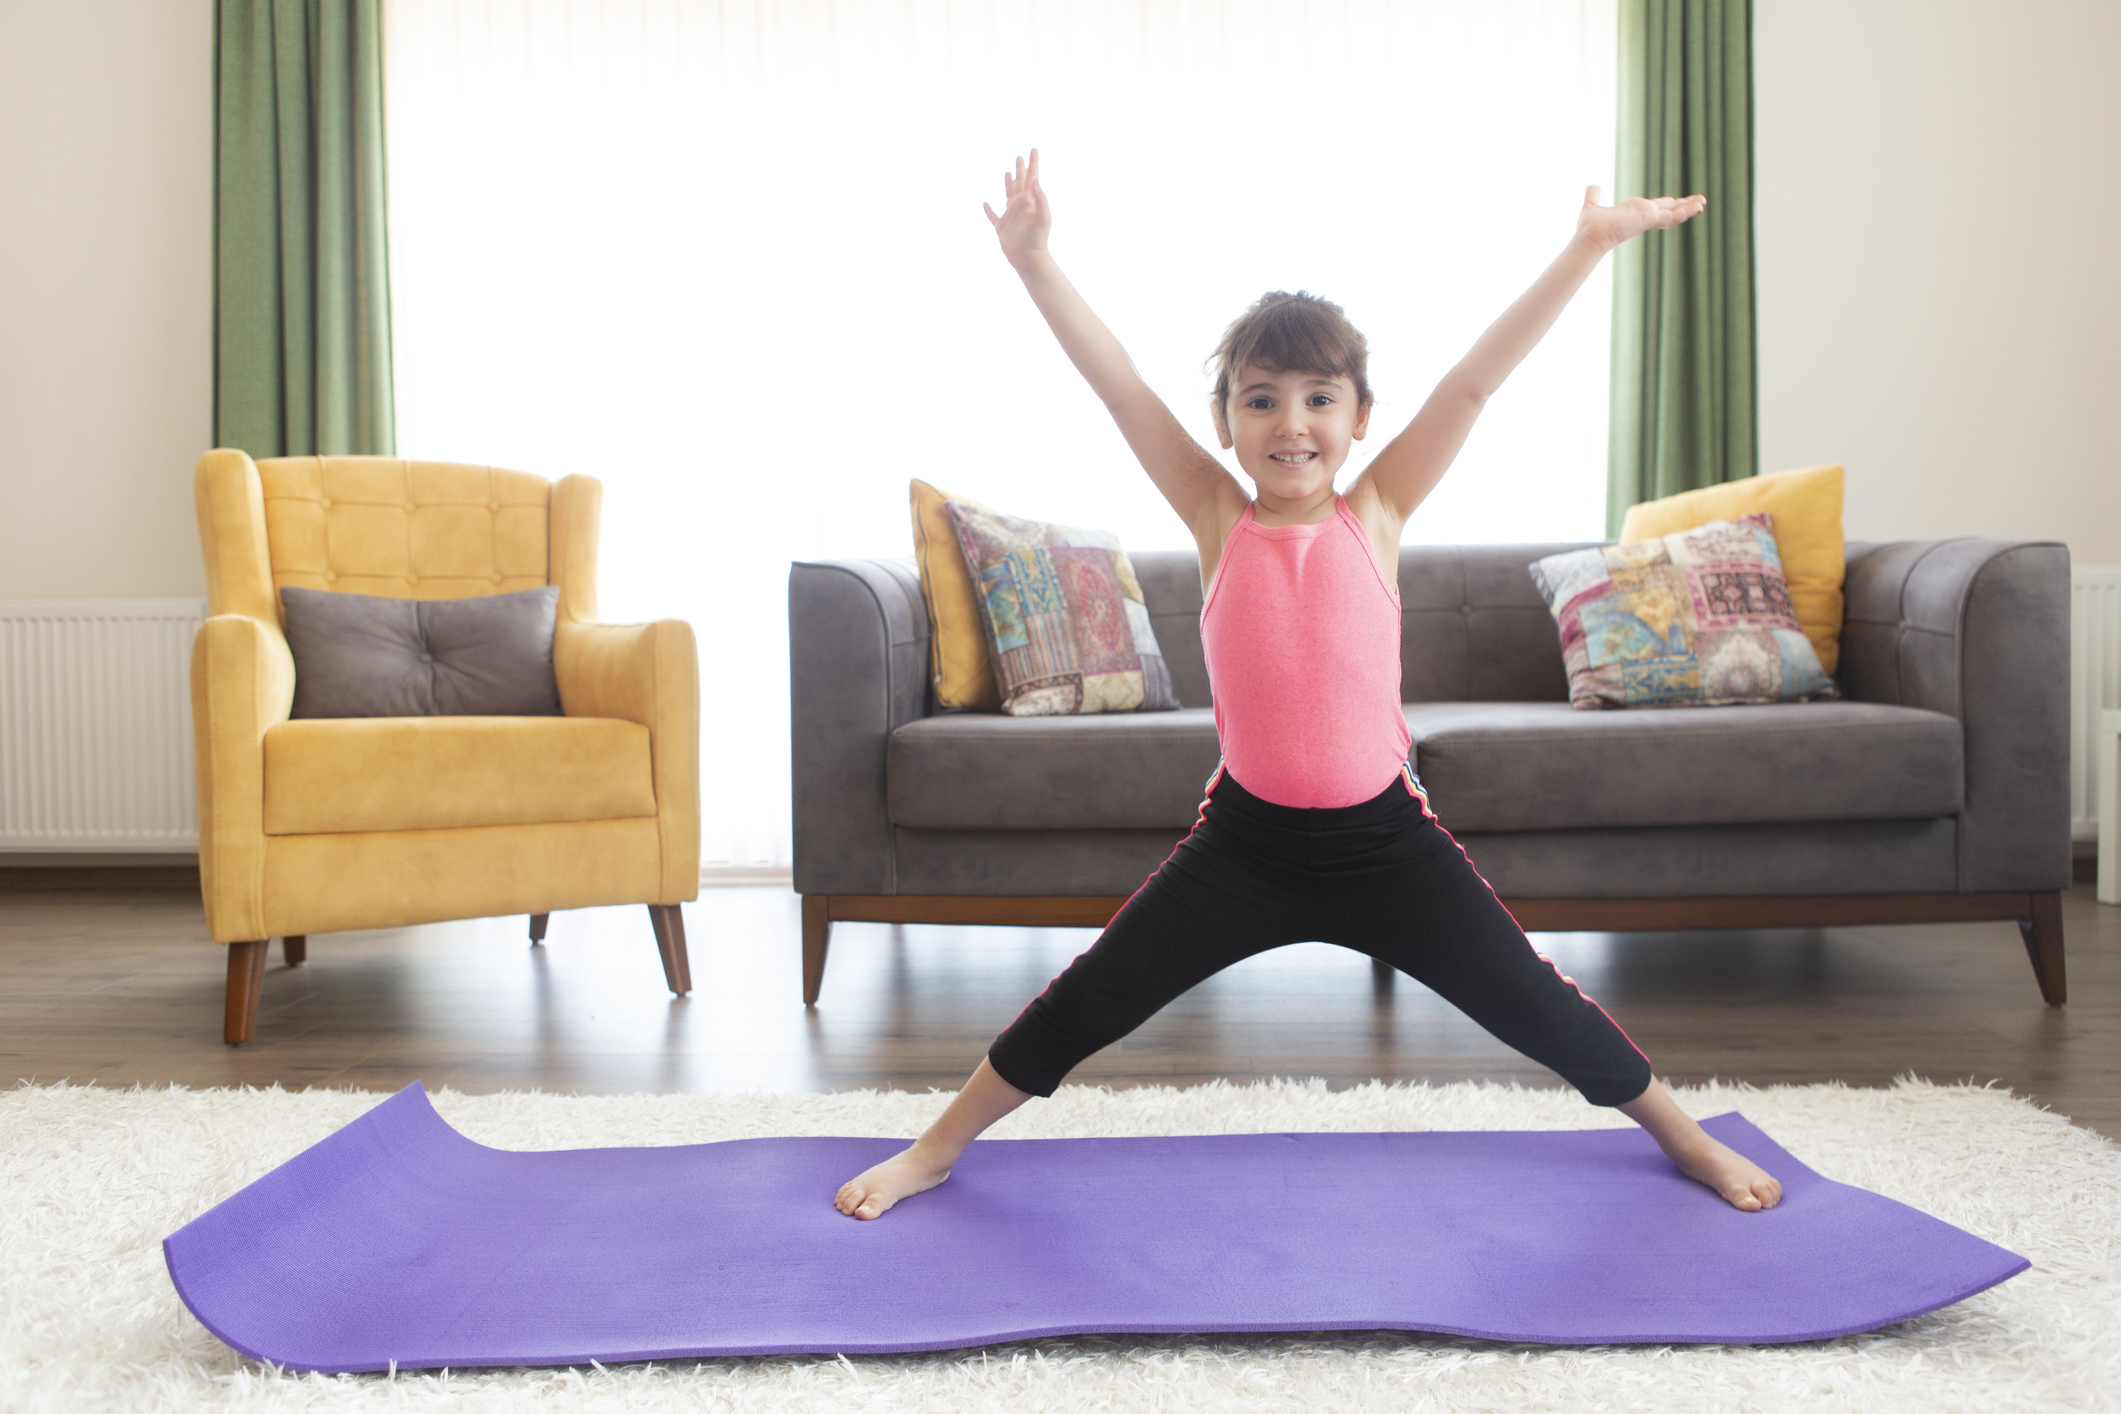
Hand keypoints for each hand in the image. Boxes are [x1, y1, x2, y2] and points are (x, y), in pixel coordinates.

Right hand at [983, 149, 1050, 267]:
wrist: (1028, 257)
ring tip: (1008, 172)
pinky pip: (993, 216)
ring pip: (1008, 194)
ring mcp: (1011, 215)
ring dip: (1008, 183)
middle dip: (1021, 169)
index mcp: (1030, 200)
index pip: (1032, 177)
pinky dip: (989, 210)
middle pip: (1020, 182)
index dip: (1033, 163)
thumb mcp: (1043, 216)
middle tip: (1020, 156)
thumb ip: (1040, 198)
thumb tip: (1035, 180)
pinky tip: (985, 204)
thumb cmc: (1037, 238)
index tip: (1034, 150)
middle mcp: (1021, 205)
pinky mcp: (1002, 227)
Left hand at [1575, 184, 1705, 252]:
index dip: (1666, 204)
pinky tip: (1699, 207)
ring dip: (1689, 208)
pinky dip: (1686, 211)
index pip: (1654, 207)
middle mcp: (1643, 216)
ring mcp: (1648, 219)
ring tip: (1703, 202)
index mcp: (1633, 212)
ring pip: (1673, 213)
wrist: (1590, 236)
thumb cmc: (1589, 227)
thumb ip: (1593, 196)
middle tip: (1699, 201)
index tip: (1675, 199)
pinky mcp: (1650, 220)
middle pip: (1668, 209)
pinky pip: (1672, 216)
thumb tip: (1592, 186)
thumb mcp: (1592, 206)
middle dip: (1683, 205)